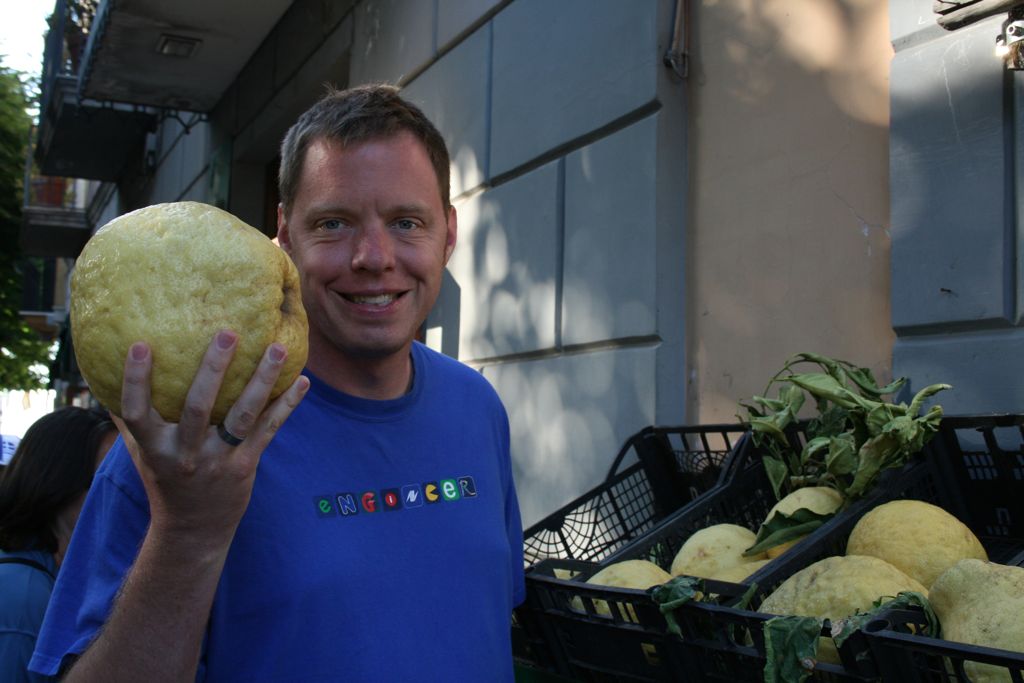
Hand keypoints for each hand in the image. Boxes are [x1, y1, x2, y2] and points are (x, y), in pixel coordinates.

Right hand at [117, 329, 308, 546]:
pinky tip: (303, 381)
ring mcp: (218, 460)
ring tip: (278, 348)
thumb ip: (130, 419)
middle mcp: (186, 454)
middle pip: (198, 407)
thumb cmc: (165, 481)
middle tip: (228, 334)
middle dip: (214, 369)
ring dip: (262, 380)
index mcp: (155, 448)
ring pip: (243, 415)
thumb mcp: (141, 454)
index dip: (136, 380)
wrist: (194, 531)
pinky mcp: (245, 466)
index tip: (140, 344)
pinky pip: (269, 430)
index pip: (137, 412)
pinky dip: (287, 405)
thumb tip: (106, 374)